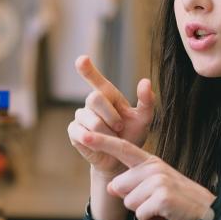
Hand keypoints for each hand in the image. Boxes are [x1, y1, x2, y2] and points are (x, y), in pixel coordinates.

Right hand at [67, 55, 154, 177]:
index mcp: (108, 95)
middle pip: (94, 98)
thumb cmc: (132, 136)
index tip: (81, 59)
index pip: (96, 80)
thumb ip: (146, 101)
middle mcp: (92, 103)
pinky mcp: (73, 131)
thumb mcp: (143, 119)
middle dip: (110, 115)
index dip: (88, 70)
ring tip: (112, 139)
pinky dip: (94, 140)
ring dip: (106, 132)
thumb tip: (145, 81)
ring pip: (91, 120)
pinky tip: (99, 143)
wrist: (121, 160)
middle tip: (120, 127)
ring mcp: (81, 116)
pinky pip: (81, 132)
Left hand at [80, 131, 215, 219]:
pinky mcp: (162, 197)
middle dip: (132, 201)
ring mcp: (158, 181)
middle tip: (155, 202)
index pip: (123, 149)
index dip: (102, 142)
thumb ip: (132, 183)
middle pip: (118, 187)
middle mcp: (153, 167)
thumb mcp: (155, 187)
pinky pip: (140, 215)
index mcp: (151, 162)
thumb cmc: (178, 201)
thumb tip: (109, 186)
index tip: (84, 134)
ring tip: (162, 209)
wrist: (207, 214)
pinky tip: (165, 217)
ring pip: (129, 202)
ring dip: (143, 213)